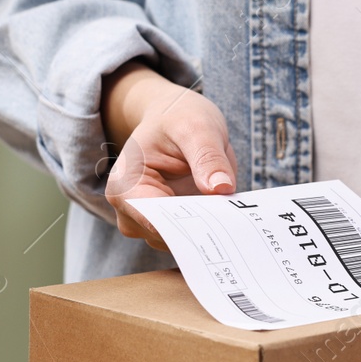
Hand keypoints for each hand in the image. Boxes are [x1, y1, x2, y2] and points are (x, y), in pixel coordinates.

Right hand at [101, 63, 237, 248]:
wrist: (175, 118)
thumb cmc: (177, 117)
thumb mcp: (197, 127)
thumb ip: (207, 156)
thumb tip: (222, 188)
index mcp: (124, 186)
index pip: (151, 220)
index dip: (184, 225)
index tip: (216, 225)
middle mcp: (131, 212)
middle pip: (166, 237)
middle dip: (200, 231)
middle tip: (236, 224)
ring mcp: (151, 223)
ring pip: (182, 244)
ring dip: (209, 233)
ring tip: (234, 217)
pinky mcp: (174, 226)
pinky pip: (193, 238)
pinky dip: (212, 230)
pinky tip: (231, 219)